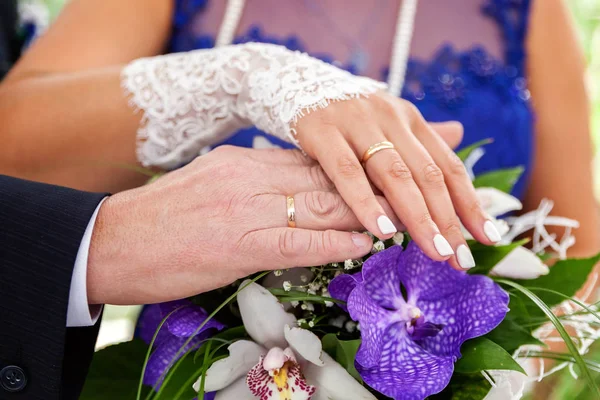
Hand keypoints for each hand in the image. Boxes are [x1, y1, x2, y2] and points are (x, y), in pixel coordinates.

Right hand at [86, 146, 399, 304]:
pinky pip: (301, 240)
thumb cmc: (163, 220)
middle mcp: (256, 177)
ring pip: (326, 203)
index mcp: (249, 162)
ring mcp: (250, 209)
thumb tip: (295, 188)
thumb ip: (256, 183)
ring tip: (417, 213)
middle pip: (334, 173)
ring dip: (375, 208)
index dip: (364, 157)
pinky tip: (369, 241)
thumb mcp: (214, 186)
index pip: (319, 158)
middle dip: (386, 170)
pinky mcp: (241, 244)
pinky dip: (338, 241)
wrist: (114, 241)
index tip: (398, 150)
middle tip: (433, 160)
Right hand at [295, 92, 501, 269]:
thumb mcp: (389, 121)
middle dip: (449, 219)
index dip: (470, 203)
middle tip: (461, 257)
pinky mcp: (323, 132)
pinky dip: (367, 202)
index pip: (448, 166)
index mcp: (410, 120)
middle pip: (428, 175)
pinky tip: (382, 231)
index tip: (488, 238)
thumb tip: (462, 134)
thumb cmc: (350, 115)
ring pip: (395, 175)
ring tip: (435, 251)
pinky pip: (347, 172)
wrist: (298, 84)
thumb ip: (421, 136)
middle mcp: (391, 119)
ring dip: (419, 216)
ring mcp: (358, 124)